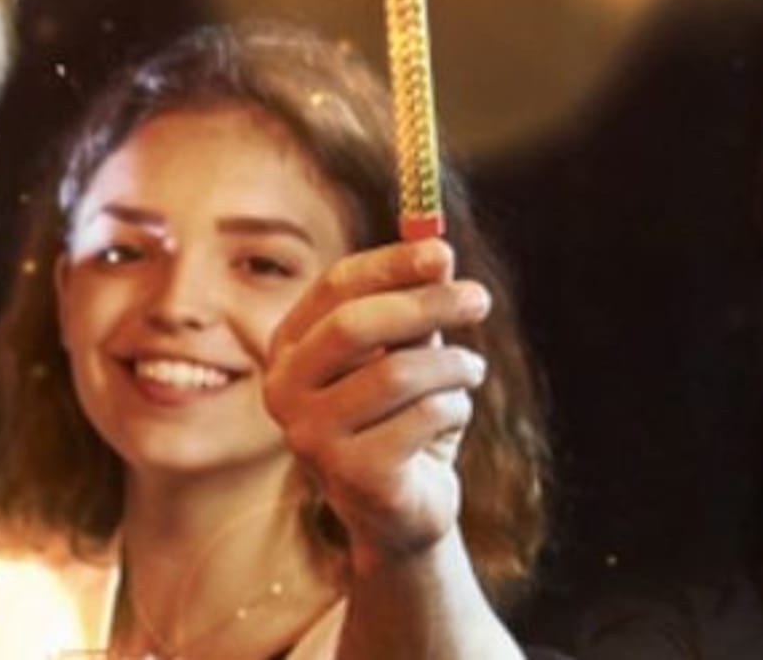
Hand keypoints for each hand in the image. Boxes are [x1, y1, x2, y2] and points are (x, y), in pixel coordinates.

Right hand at [262, 239, 491, 567]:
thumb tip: (438, 257)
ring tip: (470, 373)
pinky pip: (422, 418)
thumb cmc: (401, 420)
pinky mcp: (352, 474)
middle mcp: (284, 391)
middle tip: (478, 298)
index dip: (391, 264)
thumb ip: (413, 311)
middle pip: (354, 327)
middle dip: (425, 305)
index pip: (334, 288)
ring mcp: (311, 437)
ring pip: (396, 373)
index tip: (443, 252)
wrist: (402, 512)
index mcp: (289, 350)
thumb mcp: (406, 356)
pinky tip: (451, 421)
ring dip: (451, 366)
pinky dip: (454, 409)